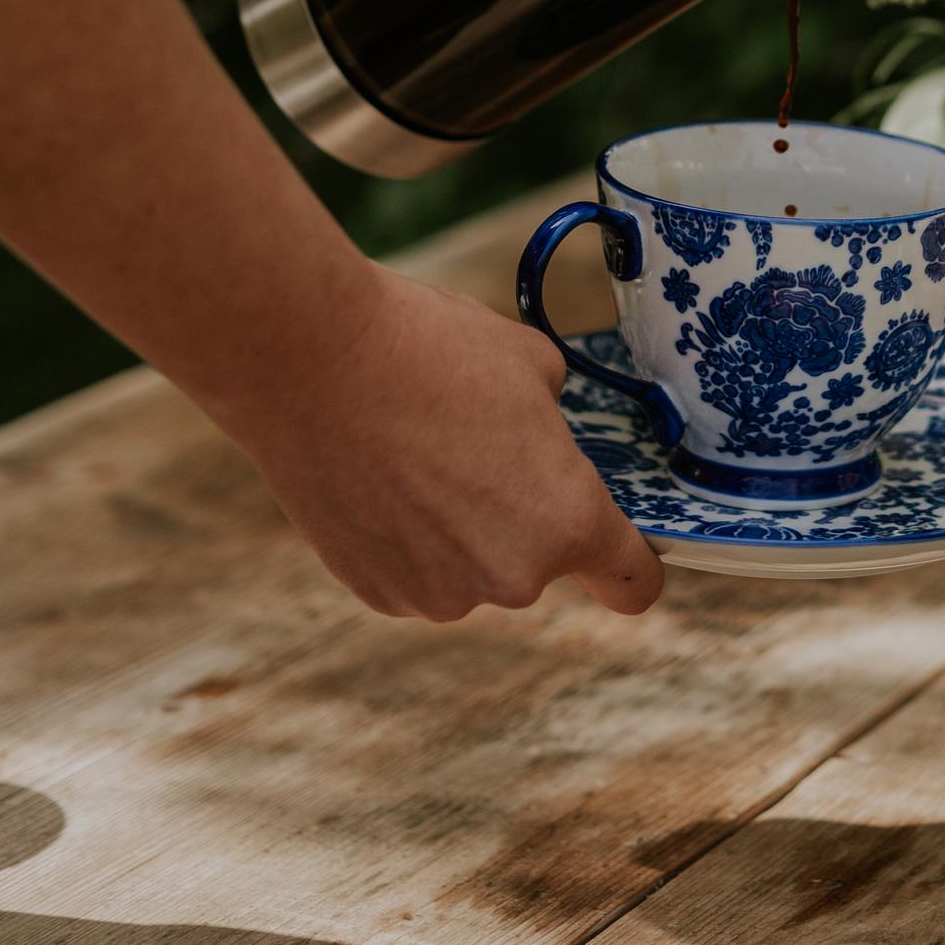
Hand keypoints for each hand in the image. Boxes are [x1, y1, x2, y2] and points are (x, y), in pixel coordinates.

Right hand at [238, 269, 662, 620]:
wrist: (310, 361)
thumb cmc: (433, 350)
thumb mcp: (534, 365)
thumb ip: (557, 421)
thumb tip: (541, 433)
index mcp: (568, 522)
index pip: (633, 582)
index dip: (634, 564)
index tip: (619, 544)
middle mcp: (511, 578)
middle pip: (543, 561)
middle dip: (526, 514)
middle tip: (482, 446)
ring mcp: (439, 594)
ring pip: (475, 567)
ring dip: (463, 528)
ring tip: (422, 452)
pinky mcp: (376, 593)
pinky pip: (418, 571)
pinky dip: (409, 536)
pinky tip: (382, 476)